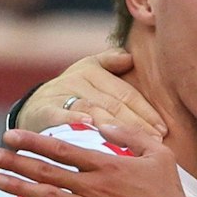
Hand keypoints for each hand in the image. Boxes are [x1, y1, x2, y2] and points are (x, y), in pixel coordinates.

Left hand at [0, 126, 196, 196]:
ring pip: (45, 196)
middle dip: (12, 161)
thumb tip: (101, 124)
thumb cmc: (169, 192)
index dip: (31, 142)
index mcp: (106, 164)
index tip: (9, 136)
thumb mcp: (157, 153)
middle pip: (44, 170)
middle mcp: (93, 186)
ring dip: (16, 187)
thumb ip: (129, 135)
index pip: (60, 149)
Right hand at [18, 47, 168, 147]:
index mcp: (93, 72)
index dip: (145, 112)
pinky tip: (91, 128)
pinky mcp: (45, 109)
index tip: (163, 130)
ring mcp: (61, 94)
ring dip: (115, 126)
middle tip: (155, 140)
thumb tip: (129, 56)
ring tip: (134, 140)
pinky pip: (62, 116)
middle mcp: (78, 80)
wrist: (32, 109)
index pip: (125, 94)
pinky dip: (75, 120)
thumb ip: (109, 64)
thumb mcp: (89, 74)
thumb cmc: (71, 94)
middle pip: (113, 104)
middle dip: (137, 123)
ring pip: (93, 110)